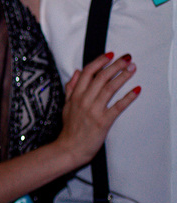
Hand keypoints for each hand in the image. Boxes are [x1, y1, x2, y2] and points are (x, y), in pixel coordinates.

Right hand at [55, 52, 138, 166]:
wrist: (70, 148)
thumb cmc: (70, 128)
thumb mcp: (66, 105)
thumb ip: (72, 88)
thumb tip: (77, 72)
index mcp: (76, 95)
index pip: (88, 73)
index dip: (99, 62)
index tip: (110, 55)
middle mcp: (84, 100)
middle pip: (101, 77)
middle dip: (115, 65)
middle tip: (127, 58)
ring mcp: (94, 110)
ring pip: (109, 88)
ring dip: (122, 77)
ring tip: (132, 68)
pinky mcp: (103, 121)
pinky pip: (118, 107)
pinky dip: (128, 97)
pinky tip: (136, 90)